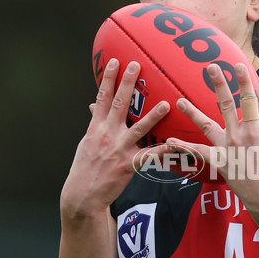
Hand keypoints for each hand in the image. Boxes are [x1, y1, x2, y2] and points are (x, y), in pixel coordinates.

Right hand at [60, 59, 170, 218]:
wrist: (83, 195)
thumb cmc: (85, 169)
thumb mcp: (86, 143)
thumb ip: (94, 124)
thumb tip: (94, 106)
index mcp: (96, 127)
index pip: (102, 97)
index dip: (108, 79)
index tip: (115, 62)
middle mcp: (107, 134)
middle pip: (119, 104)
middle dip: (128, 83)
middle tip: (137, 65)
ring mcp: (119, 149)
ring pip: (138, 128)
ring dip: (153, 116)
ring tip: (166, 104)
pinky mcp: (129, 165)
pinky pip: (150, 156)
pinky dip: (163, 151)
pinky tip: (175, 144)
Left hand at [167, 63, 258, 209]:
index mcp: (254, 131)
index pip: (248, 100)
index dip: (242, 81)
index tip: (235, 64)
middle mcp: (236, 137)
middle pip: (224, 105)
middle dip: (217, 84)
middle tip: (209, 67)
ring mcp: (225, 150)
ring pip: (205, 126)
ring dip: (192, 112)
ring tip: (178, 101)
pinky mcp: (217, 163)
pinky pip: (197, 154)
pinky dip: (183, 147)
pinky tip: (168, 141)